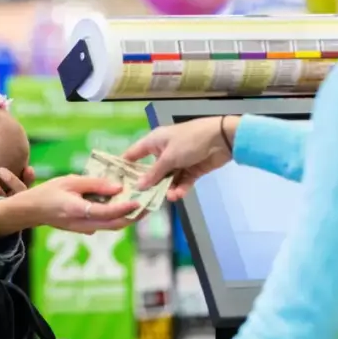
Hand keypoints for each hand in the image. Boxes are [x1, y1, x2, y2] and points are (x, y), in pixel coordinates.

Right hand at [0, 175, 139, 236]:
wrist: (32, 211)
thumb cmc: (48, 192)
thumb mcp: (70, 181)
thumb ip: (94, 184)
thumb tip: (118, 187)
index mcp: (77, 210)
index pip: (106, 212)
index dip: (124, 208)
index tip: (138, 201)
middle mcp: (83, 224)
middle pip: (115, 225)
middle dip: (134, 216)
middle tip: (150, 204)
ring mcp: (84, 230)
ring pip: (112, 227)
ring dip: (128, 217)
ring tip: (142, 204)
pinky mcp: (85, 230)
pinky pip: (105, 224)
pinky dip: (117, 217)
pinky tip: (123, 205)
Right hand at [123, 115, 238, 200]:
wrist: (221, 139)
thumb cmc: (189, 141)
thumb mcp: (169, 157)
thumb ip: (154, 173)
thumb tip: (138, 186)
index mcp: (154, 142)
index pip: (134, 154)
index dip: (125, 166)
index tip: (116, 181)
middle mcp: (163, 152)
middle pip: (151, 171)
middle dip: (149, 184)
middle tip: (140, 199)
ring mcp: (178, 161)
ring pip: (168, 179)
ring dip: (167, 188)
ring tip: (167, 198)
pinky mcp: (192, 169)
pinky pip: (182, 181)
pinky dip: (180, 188)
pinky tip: (177, 195)